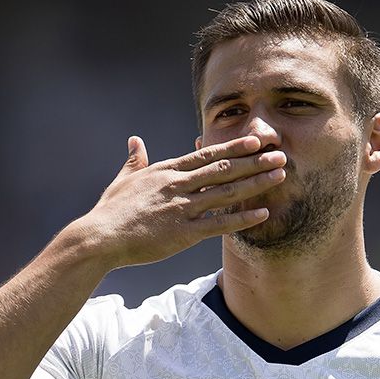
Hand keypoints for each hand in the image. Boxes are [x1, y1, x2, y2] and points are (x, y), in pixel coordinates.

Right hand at [72, 135, 285, 268]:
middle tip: (279, 153)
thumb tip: (135, 141)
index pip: (206, 155)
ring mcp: (182, 209)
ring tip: (280, 176)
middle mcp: (178, 186)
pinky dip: (242, 218)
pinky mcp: (184, 233)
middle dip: (254, 161)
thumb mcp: (123, 180)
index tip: (255, 141)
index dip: (233, 147)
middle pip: (223, 170)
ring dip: (255, 183)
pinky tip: (263, 213)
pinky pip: (219, 224)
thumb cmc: (110, 211)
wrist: (100, 238)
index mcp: (167, 171)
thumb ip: (134, 160)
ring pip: (227, 193)